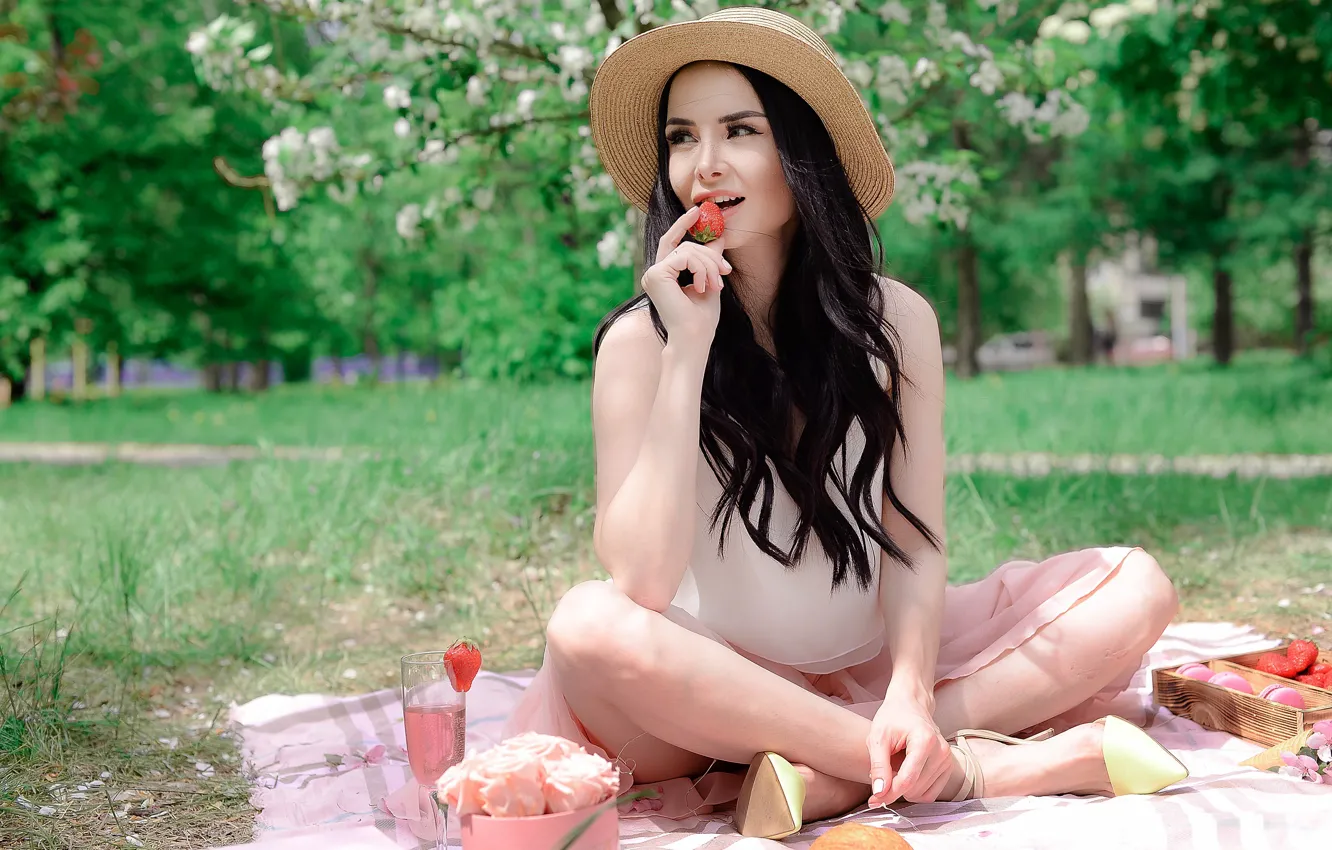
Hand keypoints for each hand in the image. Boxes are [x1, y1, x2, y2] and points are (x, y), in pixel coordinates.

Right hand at [639, 205, 729, 352]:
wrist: (694, 338)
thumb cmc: (701, 319)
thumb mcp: (709, 281)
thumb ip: (710, 260)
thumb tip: (717, 237)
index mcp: (664, 275)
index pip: (672, 242)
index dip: (683, 225)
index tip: (698, 211)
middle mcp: (654, 273)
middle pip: (684, 244)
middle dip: (709, 253)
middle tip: (725, 269)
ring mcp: (652, 273)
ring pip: (686, 249)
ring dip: (709, 265)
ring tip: (716, 285)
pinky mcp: (656, 274)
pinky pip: (684, 256)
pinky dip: (700, 268)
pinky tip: (703, 287)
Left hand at [866, 688, 952, 805]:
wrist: (910, 704)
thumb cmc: (892, 718)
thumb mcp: (877, 738)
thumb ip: (879, 766)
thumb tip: (880, 793)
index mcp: (925, 741)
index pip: (907, 780)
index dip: (888, 794)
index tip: (873, 800)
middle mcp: (941, 751)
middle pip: (914, 788)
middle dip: (894, 789)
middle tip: (880, 776)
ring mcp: (948, 760)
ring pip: (922, 794)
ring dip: (904, 789)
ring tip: (894, 768)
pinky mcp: (948, 767)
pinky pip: (930, 794)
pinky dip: (915, 790)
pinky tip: (905, 775)